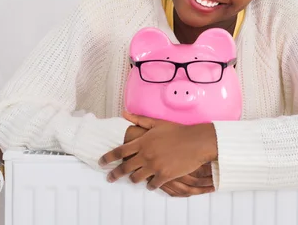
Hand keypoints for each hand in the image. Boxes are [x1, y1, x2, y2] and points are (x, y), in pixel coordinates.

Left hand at [99, 112, 217, 190]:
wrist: (196, 142)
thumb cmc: (178, 131)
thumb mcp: (157, 123)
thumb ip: (139, 120)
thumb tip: (125, 114)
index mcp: (142, 142)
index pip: (119, 151)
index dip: (108, 158)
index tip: (101, 162)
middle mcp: (146, 155)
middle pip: (124, 168)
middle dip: (114, 174)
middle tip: (110, 178)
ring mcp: (155, 166)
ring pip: (136, 178)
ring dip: (134, 179)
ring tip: (134, 179)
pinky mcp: (165, 175)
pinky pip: (152, 185)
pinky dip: (151, 185)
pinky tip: (152, 183)